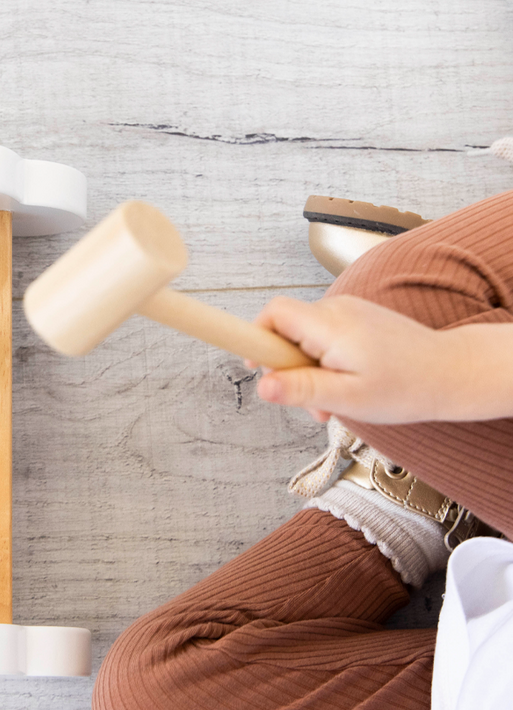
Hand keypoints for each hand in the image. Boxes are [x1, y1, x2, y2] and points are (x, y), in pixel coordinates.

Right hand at [247, 295, 455, 423]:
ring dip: (307, 369)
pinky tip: (345, 384)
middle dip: (287, 367)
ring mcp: (348, 311)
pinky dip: (324, 361)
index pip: (273, 312)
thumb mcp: (347, 398)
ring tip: (333, 399)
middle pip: (285, 330)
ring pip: (304, 337)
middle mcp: (337, 309)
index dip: (255, 336)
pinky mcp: (357, 319)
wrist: (454, 373)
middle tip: (309, 400)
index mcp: (330, 325)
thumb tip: (262, 386)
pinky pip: (324, 336)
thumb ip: (301, 389)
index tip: (254, 364)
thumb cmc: (407, 387)